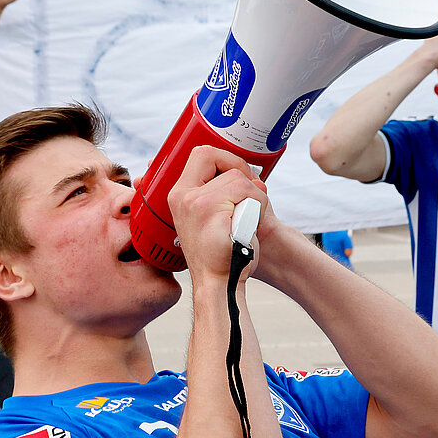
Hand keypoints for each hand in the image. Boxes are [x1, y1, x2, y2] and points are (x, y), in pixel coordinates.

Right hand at [166, 144, 268, 283]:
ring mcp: (195, 202)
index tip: (240, 173)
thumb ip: (220, 191)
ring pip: (238, 178)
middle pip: (218, 159)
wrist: (221, 284)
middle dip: (242, 172)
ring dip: (254, 197)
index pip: (201, 154)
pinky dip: (258, 208)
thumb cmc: (221, 253)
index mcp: (179, 196)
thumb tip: (247, 172)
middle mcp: (182, 196)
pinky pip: (247, 193)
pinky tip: (249, 227)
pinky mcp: (210, 210)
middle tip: (252, 193)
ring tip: (247, 221)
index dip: (225, 157)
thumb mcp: (212, 216)